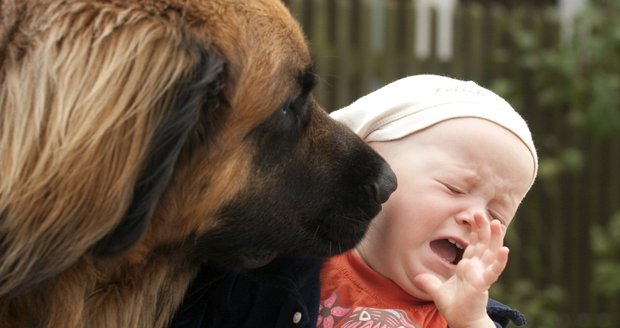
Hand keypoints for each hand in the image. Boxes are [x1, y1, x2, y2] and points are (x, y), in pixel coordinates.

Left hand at [413, 213, 507, 327]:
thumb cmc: (455, 306)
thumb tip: (416, 277)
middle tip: (478, 211)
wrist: (462, 321)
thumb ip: (429, 282)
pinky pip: (493, 271)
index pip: (473, 244)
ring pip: (491, 253)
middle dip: (482, 227)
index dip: (474, 230)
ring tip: (496, 223)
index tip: (472, 215)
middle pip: (483, 243)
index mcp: (468, 266)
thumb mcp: (437, 291)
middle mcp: (477, 267)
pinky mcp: (483, 284)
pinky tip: (505, 250)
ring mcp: (482, 274)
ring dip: (494, 238)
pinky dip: (500, 261)